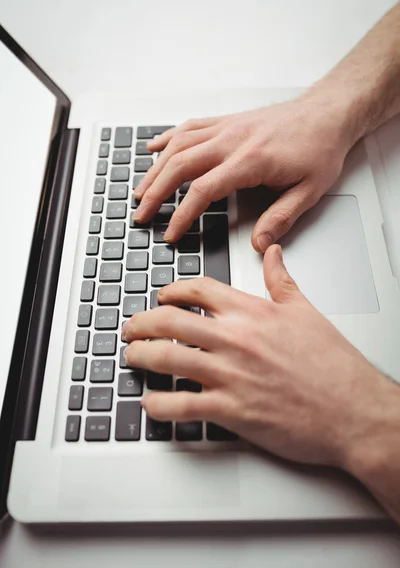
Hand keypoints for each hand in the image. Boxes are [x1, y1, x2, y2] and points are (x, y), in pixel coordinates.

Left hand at [122, 245, 389, 469]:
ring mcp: (230, 374)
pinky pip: (180, 405)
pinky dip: (158, 405)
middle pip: (170, 321)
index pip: (199, 289)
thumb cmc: (334, 366)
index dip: (173, 290)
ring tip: (131, 358)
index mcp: (252, 312)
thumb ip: (282, 280)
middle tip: (132, 328)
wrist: (353, 410)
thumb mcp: (306, 312)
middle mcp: (235, 338)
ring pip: (166, 358)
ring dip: (140, 357)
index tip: (162, 296)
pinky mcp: (230, 410)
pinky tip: (150, 403)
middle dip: (142, 323)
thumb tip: (273, 253)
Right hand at [134, 95, 354, 250]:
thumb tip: (259, 244)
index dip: (182, 215)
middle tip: (141, 214)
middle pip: (180, 166)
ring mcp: (226, 127)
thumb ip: (281, 218)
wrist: (326, 113)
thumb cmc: (319, 148)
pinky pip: (189, 126)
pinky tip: (154, 149)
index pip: (204, 191)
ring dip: (155, 169)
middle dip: (156, 192)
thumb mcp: (309, 190)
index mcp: (251, 161)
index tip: (171, 232)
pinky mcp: (226, 121)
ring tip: (140, 190)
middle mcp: (232, 140)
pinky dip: (168, 138)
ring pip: (179, 145)